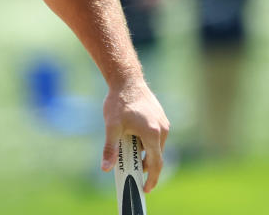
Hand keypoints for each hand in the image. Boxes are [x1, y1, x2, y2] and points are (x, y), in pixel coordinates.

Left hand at [100, 78, 169, 192]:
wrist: (127, 79)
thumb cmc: (119, 102)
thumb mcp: (112, 126)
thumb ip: (110, 148)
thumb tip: (105, 168)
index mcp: (153, 133)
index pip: (156, 163)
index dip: (152, 178)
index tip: (146, 188)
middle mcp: (162, 129)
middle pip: (156, 155)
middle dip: (146, 167)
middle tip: (133, 173)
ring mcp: (163, 123)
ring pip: (156, 145)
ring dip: (145, 153)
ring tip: (129, 153)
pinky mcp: (161, 117)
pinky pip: (156, 136)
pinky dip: (147, 143)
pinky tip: (133, 140)